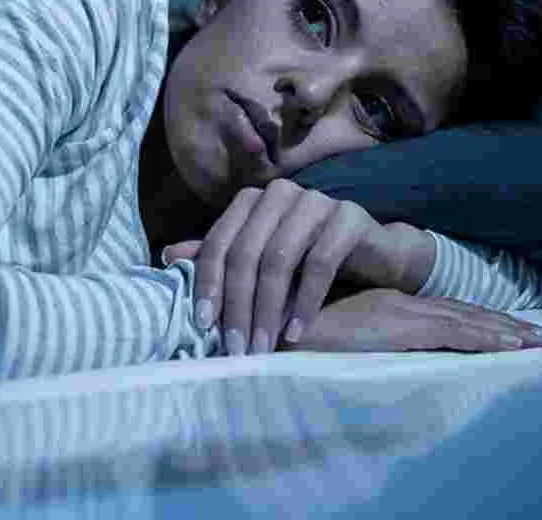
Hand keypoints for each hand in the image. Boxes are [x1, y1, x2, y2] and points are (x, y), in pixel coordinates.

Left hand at [165, 177, 412, 355]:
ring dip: (268, 309)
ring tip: (262, 346)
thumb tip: (167, 256)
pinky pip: (320, 262)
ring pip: (279, 258)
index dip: (207, 285)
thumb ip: (221, 257)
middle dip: (238, 305)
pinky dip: (304, 302)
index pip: (219, 243)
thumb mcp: (261, 261)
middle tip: (236, 348)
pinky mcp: (348, 217)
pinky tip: (296, 332)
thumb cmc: (309, 260)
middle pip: (246, 253)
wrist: (374, 255)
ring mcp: (316, 201)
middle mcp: (280, 194)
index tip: (202, 326)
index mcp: (252, 200)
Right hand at [285, 287, 541, 352]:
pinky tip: (513, 347)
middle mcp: (398, 305)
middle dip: (509, 327)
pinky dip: (485, 339)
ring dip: (510, 333)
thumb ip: (345, 339)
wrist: (260, 325)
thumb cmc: (282, 333)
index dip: (481, 323)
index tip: (515, 332)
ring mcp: (398, 314)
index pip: (444, 314)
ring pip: (468, 321)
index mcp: (384, 306)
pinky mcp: (394, 326)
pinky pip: (452, 333)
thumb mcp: (325, 338)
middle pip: (465, 314)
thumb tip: (359, 352)